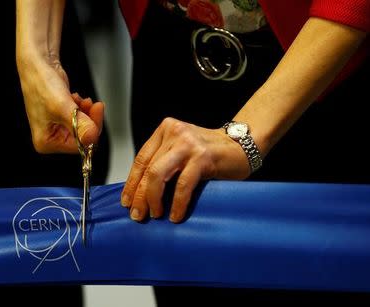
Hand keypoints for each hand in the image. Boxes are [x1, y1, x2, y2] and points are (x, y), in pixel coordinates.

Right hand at [17, 56, 103, 152]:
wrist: (39, 65)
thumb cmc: (41, 84)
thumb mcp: (62, 107)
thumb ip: (79, 124)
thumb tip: (92, 138)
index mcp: (46, 143)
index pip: (79, 146)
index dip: (91, 130)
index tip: (97, 112)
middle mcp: (51, 139)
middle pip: (83, 137)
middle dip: (90, 120)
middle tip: (93, 105)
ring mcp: (57, 129)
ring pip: (84, 127)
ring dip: (86, 113)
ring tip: (80, 100)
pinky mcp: (63, 119)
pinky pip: (81, 119)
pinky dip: (82, 109)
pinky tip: (76, 99)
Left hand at [121, 117, 250, 222]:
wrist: (241, 146)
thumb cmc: (210, 153)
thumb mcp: (181, 151)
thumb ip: (163, 161)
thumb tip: (141, 192)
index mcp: (165, 130)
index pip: (141, 159)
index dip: (132, 183)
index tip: (127, 202)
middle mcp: (175, 133)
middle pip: (148, 168)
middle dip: (140, 195)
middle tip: (138, 215)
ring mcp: (188, 144)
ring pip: (159, 175)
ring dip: (153, 199)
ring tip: (155, 215)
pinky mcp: (203, 157)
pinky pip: (183, 185)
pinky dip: (177, 203)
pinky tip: (175, 215)